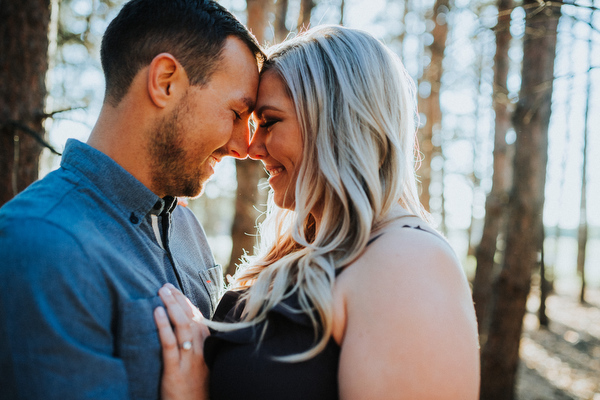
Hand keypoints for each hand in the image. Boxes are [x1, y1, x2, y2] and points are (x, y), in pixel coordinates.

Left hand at [154, 283, 209, 399]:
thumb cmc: (194, 391)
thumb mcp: (199, 367)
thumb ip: (193, 348)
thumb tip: (182, 330)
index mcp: (206, 349)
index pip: (199, 319)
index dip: (187, 303)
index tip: (176, 290)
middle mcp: (200, 351)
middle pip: (192, 318)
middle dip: (179, 299)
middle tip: (165, 286)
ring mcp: (189, 361)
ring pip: (184, 327)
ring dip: (172, 306)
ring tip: (161, 292)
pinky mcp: (176, 371)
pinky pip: (170, 345)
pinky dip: (164, 327)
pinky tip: (157, 313)